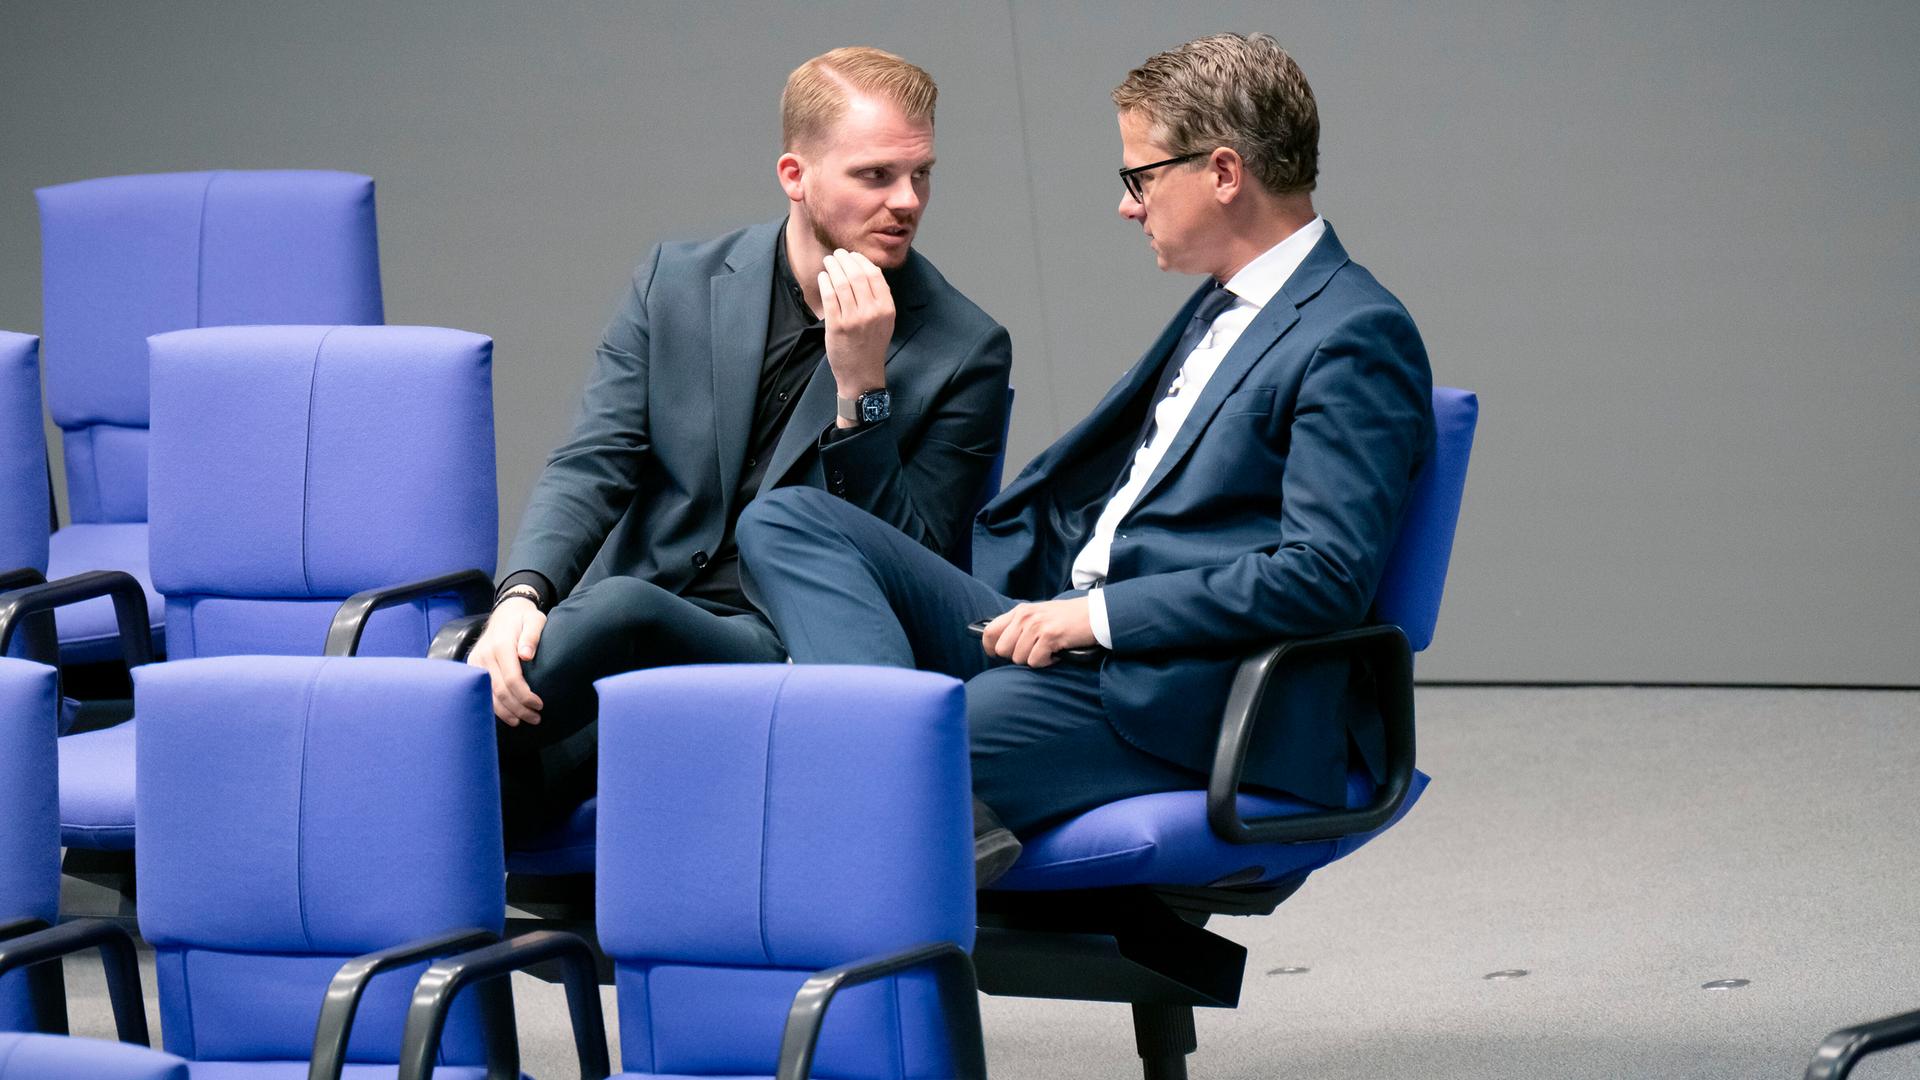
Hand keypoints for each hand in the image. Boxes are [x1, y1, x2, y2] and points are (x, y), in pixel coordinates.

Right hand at [467, 597, 546, 725]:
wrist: (505, 612)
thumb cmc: (524, 618)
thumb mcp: (535, 620)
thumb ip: (532, 635)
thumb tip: (526, 655)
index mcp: (501, 645)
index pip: (511, 679)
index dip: (525, 696)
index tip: (539, 705)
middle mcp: (485, 655)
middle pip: (500, 691)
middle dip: (518, 709)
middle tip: (536, 718)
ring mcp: (476, 662)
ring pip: (488, 695)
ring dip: (506, 712)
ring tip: (522, 721)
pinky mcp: (472, 667)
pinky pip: (481, 691)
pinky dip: (493, 706)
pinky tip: (507, 715)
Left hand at [818, 248, 893, 414]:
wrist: (862, 373)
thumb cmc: (872, 345)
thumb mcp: (885, 321)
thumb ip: (879, 297)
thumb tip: (865, 269)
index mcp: (887, 308)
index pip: (874, 275)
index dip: (861, 261)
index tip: (853, 256)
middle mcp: (872, 312)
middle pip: (856, 275)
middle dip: (845, 259)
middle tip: (837, 254)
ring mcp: (854, 319)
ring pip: (841, 282)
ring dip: (833, 267)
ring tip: (829, 261)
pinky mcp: (837, 326)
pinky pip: (829, 296)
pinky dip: (825, 282)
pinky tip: (823, 277)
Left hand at [981, 598, 1095, 667]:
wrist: (1095, 614)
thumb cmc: (1067, 618)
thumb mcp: (1038, 615)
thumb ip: (1019, 626)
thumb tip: (1000, 647)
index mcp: (1019, 611)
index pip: (990, 632)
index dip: (991, 649)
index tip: (997, 656)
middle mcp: (1025, 617)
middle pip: (1003, 650)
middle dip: (1017, 657)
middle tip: (1034, 652)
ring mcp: (1036, 626)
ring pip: (1019, 659)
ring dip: (1035, 659)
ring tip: (1048, 650)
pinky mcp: (1049, 636)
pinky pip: (1035, 662)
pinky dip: (1047, 662)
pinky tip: (1056, 653)